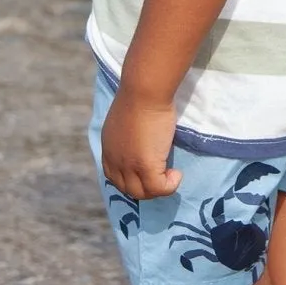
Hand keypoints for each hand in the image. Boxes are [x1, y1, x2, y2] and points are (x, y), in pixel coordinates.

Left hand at [101, 86, 181, 201]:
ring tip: (170, 174)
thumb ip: (128, 135)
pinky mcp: (145, 166)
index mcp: (108, 148)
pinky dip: (170, 186)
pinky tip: (177, 173)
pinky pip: (159, 189)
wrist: (144, 91)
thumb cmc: (140, 96)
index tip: (148, 170)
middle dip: (146, 187)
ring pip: (142, 193)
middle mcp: (114, 160)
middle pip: (127, 189)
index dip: (132, 179)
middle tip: (163, 173)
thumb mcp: (125, 120)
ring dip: (158, 188)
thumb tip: (141, 141)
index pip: (114, 177)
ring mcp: (128, 165)